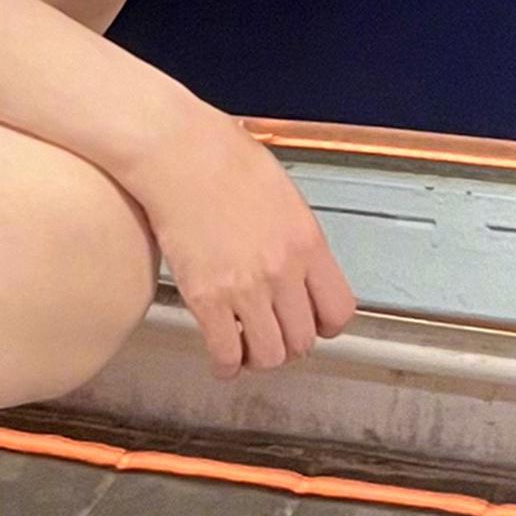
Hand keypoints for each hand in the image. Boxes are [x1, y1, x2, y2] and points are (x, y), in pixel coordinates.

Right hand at [128, 101, 357, 377]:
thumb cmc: (223, 157)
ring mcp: (245, 288)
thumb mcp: (282, 193)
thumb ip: (296, 236)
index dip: (324, 324)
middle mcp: (282, 271)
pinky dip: (226, 364)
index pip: (338, 311)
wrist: (178, 152)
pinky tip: (222, 355)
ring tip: (246, 344)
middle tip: (273, 332)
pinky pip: (226, 354)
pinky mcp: (206, 299)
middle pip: (304, 340)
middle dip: (289, 342)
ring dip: (259, 356)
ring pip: (269, 356)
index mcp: (307, 242)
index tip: (311, 322)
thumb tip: (300, 264)